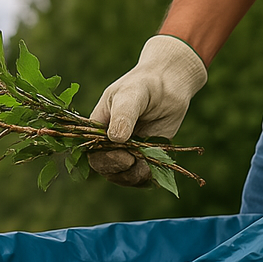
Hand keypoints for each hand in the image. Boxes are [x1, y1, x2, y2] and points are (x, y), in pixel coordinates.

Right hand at [89, 35, 206, 186]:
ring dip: (134, 177)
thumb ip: (123, 115)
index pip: (92, 152)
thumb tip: (116, 139)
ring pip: (124, 176)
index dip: (104, 161)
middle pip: (107, 169)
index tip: (123, 156)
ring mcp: (128, 152)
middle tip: (135, 161)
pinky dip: (146, 177)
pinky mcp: (145, 157)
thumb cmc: (144, 84)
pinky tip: (153, 169)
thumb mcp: (131, 94)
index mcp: (99, 128)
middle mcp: (110, 143)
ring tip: (146, 166)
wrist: (170, 85)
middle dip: (120, 170)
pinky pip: (141, 176)